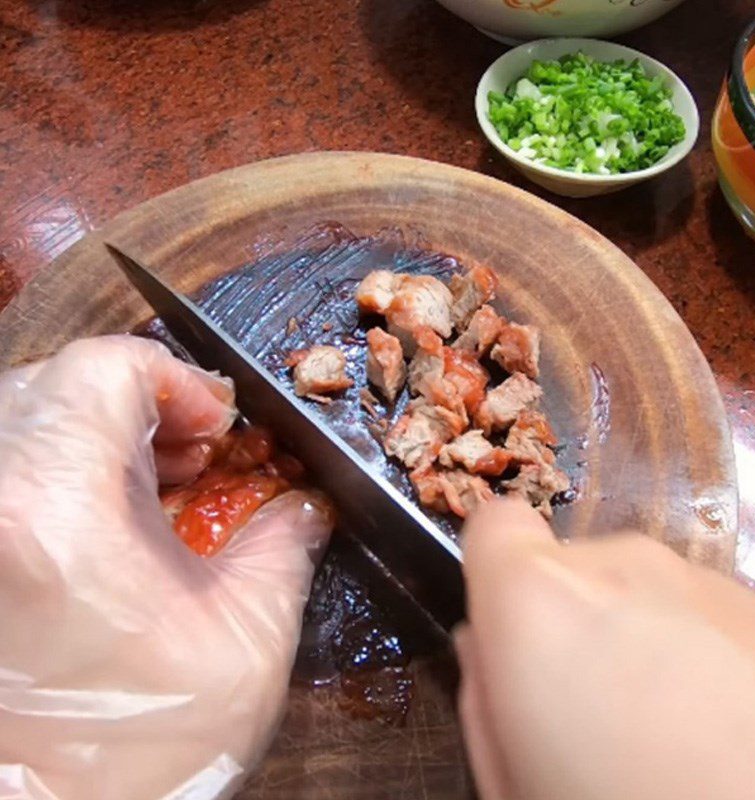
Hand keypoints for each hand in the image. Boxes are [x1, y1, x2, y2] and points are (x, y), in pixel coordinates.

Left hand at [0, 336, 332, 799]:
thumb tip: (306, 501)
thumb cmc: (134, 756)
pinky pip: (11, 470)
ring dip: (98, 434)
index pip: (104, 369)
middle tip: (191, 455)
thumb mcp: (244, 641)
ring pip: (26, 420)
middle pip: (58, 384)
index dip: (177, 381)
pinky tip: (109, 516)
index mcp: (55, 510)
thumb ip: (283, 545)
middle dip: (139, 408)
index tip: (216, 425)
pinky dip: (62, 469)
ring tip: (154, 484)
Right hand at [457, 499, 754, 799]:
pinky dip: (701, 655)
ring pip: (639, 591)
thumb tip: (487, 645)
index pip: (494, 524)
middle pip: (571, 568)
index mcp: (541, 597)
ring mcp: (705, 581)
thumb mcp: (511, 781)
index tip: (510, 635)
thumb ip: (481, 694)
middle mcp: (623, 564)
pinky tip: (729, 734)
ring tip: (672, 735)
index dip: (493, 572)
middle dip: (571, 621)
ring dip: (640, 639)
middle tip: (597, 715)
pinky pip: (701, 615)